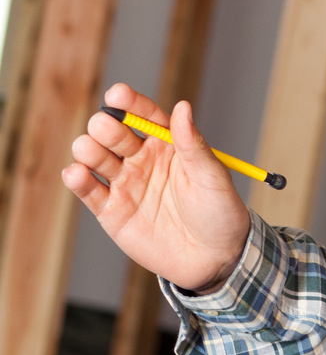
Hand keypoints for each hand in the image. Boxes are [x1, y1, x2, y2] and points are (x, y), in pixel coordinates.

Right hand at [62, 84, 248, 291]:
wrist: (215, 259)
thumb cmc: (220, 214)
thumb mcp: (213, 178)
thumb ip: (194, 145)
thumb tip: (183, 107)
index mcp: (168, 145)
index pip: (143, 115)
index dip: (128, 103)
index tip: (117, 95)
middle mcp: (142, 159)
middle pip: (112, 132)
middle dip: (105, 126)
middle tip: (110, 132)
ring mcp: (124, 183)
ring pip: (93, 155)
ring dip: (87, 149)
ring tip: (94, 154)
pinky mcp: (111, 210)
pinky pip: (86, 189)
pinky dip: (75, 178)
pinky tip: (77, 173)